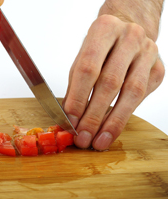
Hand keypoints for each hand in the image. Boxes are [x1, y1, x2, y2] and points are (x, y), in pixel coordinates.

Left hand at [63, 14, 164, 150]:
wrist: (129, 29)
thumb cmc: (101, 46)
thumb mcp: (83, 57)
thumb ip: (75, 84)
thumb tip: (69, 116)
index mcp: (104, 29)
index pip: (88, 68)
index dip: (78, 97)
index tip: (70, 120)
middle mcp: (129, 37)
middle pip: (110, 82)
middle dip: (94, 115)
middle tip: (83, 137)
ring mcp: (148, 53)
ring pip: (130, 92)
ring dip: (112, 121)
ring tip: (99, 140)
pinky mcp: (158, 69)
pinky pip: (142, 96)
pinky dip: (125, 115)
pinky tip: (112, 128)